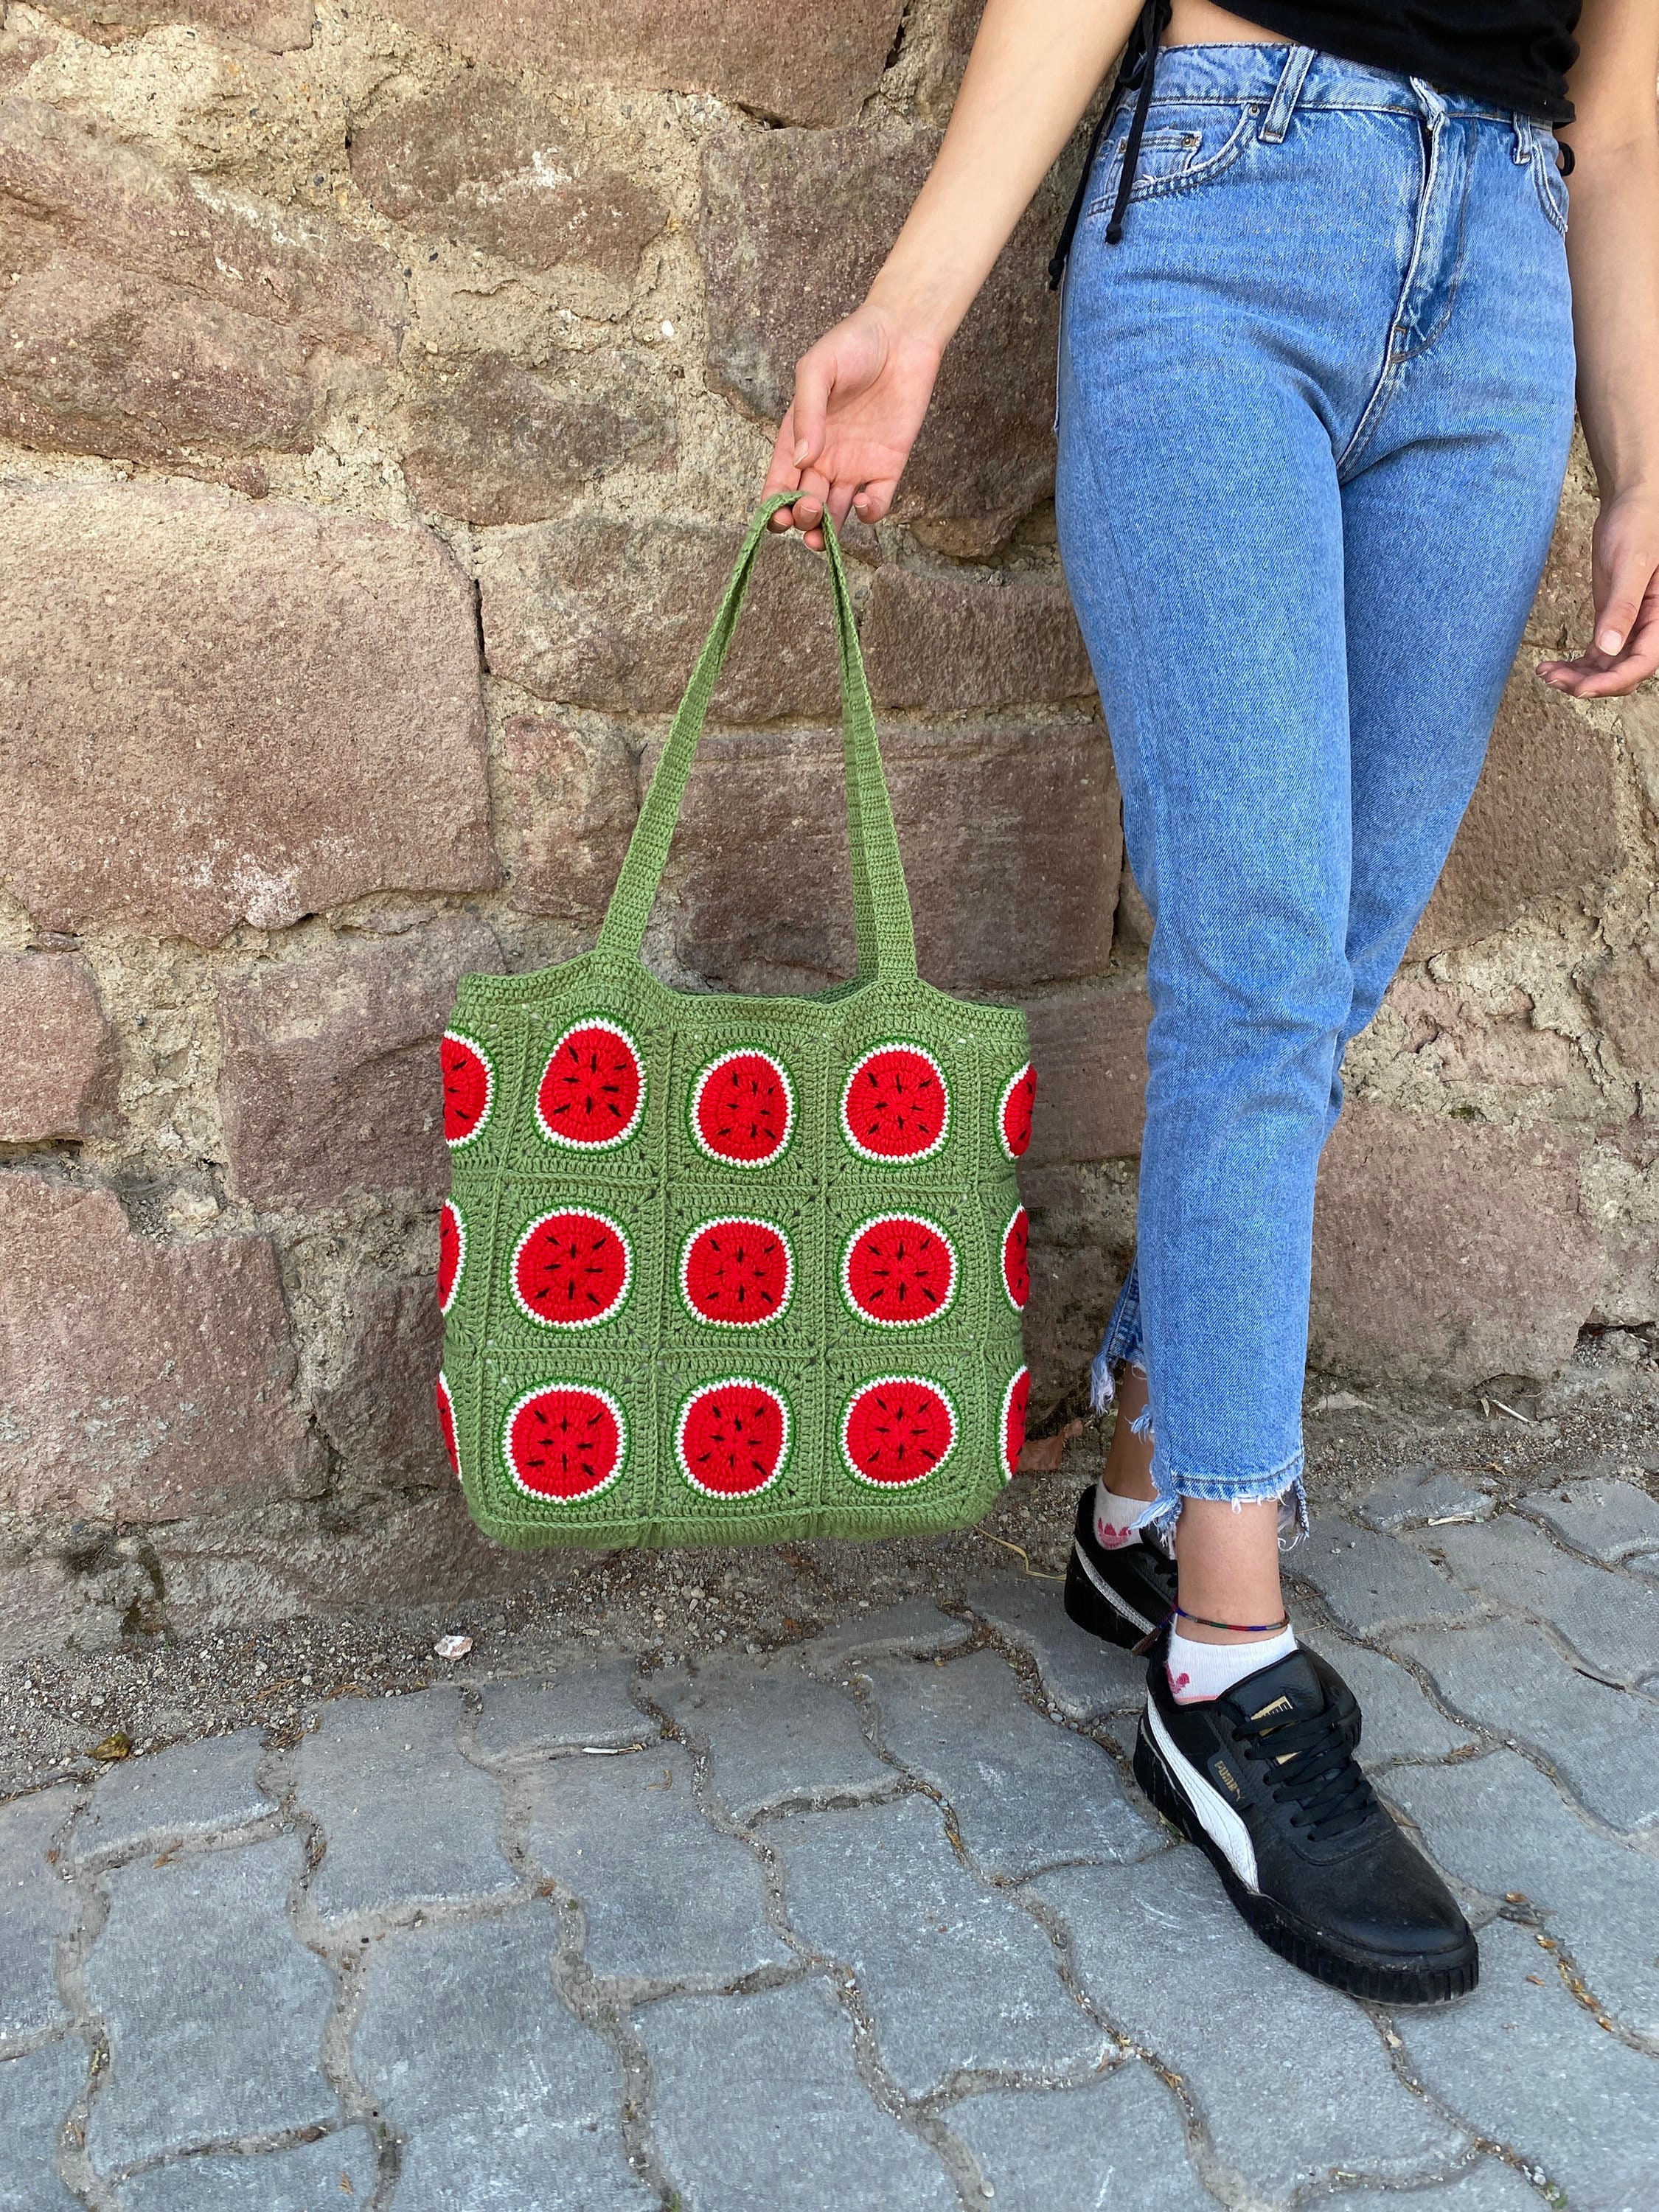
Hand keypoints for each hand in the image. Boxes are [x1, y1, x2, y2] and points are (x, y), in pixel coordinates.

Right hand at [762, 303, 942, 548]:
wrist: (903, 334)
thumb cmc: (853, 344)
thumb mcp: (817, 370)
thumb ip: (807, 413)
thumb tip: (801, 461)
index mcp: (798, 437)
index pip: (779, 483)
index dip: (773, 506)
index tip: (776, 518)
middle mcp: (824, 458)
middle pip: (805, 504)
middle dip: (801, 518)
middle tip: (808, 509)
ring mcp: (856, 466)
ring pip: (836, 514)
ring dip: (827, 532)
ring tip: (822, 535)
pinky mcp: (888, 467)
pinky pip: (876, 504)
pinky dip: (869, 514)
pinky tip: (864, 503)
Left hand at [1537, 487, 1658, 696]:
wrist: (1629, 505)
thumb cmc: (1638, 526)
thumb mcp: (1630, 566)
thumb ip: (1622, 608)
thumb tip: (1608, 649)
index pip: (1641, 663)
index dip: (1612, 681)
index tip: (1581, 688)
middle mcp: (1646, 627)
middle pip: (1621, 672)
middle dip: (1589, 682)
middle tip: (1553, 679)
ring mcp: (1627, 626)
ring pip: (1606, 667)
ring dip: (1577, 677)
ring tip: (1545, 673)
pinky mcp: (1610, 620)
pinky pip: (1595, 654)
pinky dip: (1574, 665)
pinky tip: (1548, 666)